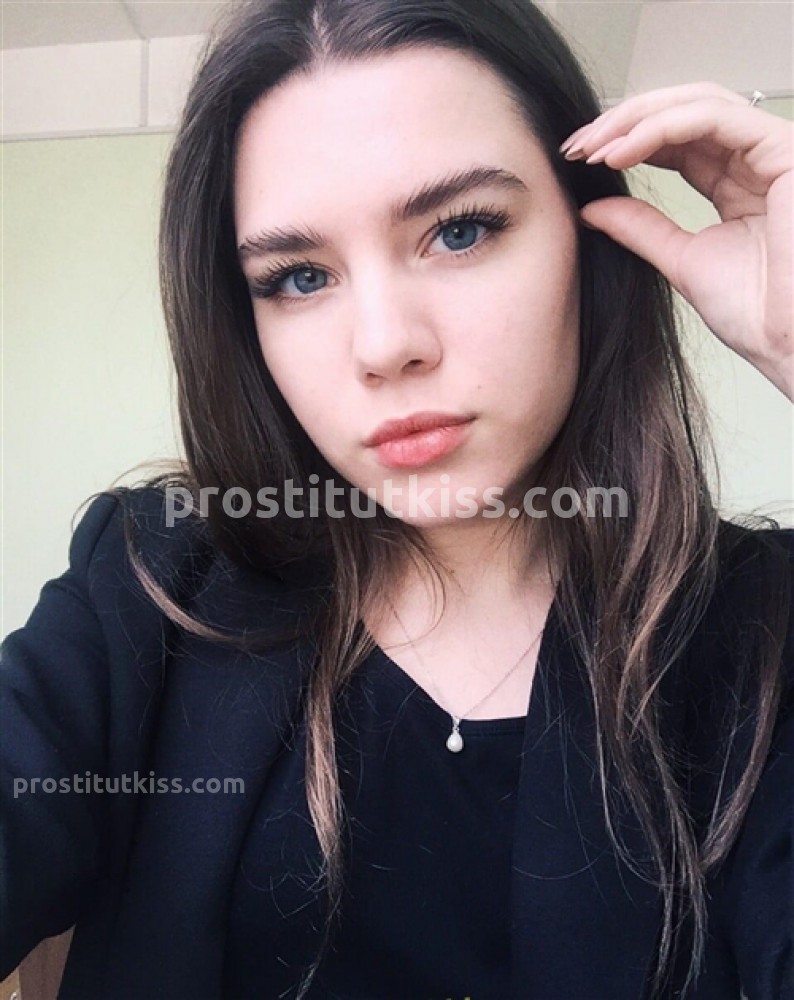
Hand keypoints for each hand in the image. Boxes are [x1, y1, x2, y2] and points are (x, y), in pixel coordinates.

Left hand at [560, 82, 792, 400]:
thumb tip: (590, 208)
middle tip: (577, 147)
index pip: (675, 140)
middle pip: (683, 111)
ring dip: (636, 120)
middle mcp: (754, 160)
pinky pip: (714, 117)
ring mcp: (771, 151)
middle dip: (624, 123)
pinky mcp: (783, 150)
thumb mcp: (680, 260)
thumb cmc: (756, 313)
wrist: (787, 341)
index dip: (625, 141)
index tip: (579, 159)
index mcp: (734, 183)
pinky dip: (661, 128)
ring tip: (593, 148)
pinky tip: (621, 152)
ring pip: (697, 104)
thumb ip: (639, 229)